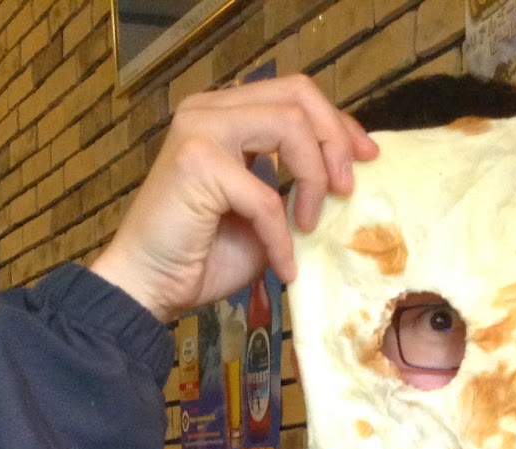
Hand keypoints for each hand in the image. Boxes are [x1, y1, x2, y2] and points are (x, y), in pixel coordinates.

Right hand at [88, 74, 377, 323]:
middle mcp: (209, 110)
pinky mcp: (197, 163)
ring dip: (312, 179)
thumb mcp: (264, 214)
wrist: (149, 287)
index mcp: (224, 113)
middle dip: (335, 140)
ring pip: (289, 125)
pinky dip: (282, 237)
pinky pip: (266, 195)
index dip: (337, 123)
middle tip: (347, 188)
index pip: (295, 95)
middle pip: (297, 95)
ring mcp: (200, 130)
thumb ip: (293, 185)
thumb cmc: (201, 256)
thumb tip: (345, 178)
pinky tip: (284, 265)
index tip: (365, 158)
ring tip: (309, 224)